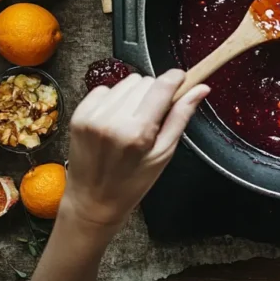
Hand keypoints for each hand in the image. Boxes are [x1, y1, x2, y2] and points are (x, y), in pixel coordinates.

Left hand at [61, 70, 209, 234]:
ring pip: (126, 83)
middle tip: (153, 119)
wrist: (92, 201)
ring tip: (132, 121)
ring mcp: (92, 116)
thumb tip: (200, 89)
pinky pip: (105, 89)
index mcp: (137, 133)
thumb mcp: (163, 154)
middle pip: (145, 81)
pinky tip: (115, 120)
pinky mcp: (79, 114)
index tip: (182, 79)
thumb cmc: (132, 183)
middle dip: (154, 94)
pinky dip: (114, 100)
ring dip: (134, 96)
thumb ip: (181, 117)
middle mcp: (112, 120)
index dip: (176, 79)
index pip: (162, 86)